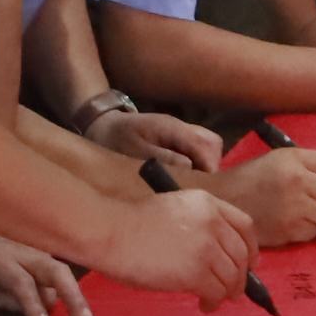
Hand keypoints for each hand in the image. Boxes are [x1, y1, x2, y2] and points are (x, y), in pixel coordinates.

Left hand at [0, 217, 92, 315]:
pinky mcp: (42, 250)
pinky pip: (60, 268)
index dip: (31, 304)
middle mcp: (22, 251)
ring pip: (62, 270)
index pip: (21, 283)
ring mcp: (35, 249)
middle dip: (71, 296)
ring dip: (75, 293)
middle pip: (54, 271)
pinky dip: (69, 286)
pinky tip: (79, 306)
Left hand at [88, 108, 226, 174]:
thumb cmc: (116, 140)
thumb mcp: (134, 150)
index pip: (205, 144)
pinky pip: (198, 150)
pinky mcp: (179, 140)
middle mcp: (181, 127)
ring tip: (189, 182)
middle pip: (212, 143)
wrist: (103, 127)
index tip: (203, 188)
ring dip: (205, 165)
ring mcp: (181, 132)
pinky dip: (197, 163)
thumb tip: (189, 166)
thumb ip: (162, 157)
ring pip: (209, 146)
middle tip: (195, 186)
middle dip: (210, 166)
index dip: (209, 167)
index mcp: (172, 127)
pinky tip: (183, 176)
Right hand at [97, 186, 258, 305]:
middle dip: (241, 276)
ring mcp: (205, 248)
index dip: (251, 248)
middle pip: (242, 254)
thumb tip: (214, 254)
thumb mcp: (173, 209)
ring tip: (214, 300)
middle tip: (234, 290)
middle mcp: (212, 223)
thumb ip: (198, 223)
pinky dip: (214, 302)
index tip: (250, 263)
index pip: (245, 226)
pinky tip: (204, 305)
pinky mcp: (195, 272)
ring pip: (232, 276)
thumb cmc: (130, 224)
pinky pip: (217, 292)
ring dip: (227, 293)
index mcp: (207, 203)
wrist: (110, 233)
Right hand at [217, 147, 315, 246]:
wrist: (222, 199)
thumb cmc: (254, 178)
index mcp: (294, 159)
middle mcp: (295, 180)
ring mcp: (292, 207)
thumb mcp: (281, 159)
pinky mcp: (286, 229)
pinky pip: (314, 232)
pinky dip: (312, 231)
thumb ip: (314, 167)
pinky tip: (300, 226)